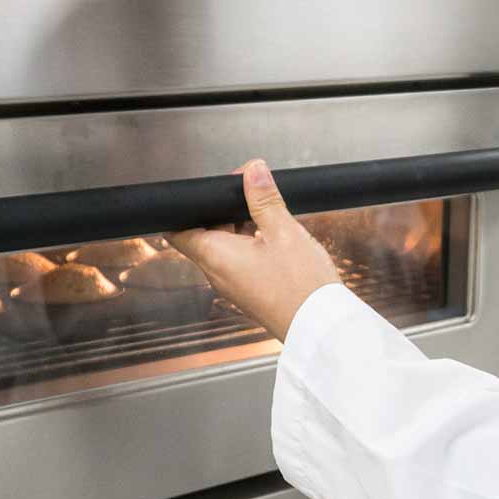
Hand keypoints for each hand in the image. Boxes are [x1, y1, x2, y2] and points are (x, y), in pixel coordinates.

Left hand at [167, 161, 340, 340]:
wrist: (320, 327)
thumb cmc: (301, 286)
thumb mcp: (284, 232)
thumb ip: (264, 199)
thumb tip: (252, 172)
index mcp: (215, 257)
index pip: (177, 230)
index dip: (188, 207)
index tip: (210, 192)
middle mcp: (217, 274)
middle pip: (204, 234)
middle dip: (223, 211)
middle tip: (250, 195)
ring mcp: (233, 286)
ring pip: (224, 248)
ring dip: (240, 228)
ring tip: (269, 217)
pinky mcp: (249, 293)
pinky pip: (239, 263)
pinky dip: (250, 245)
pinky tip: (276, 238)